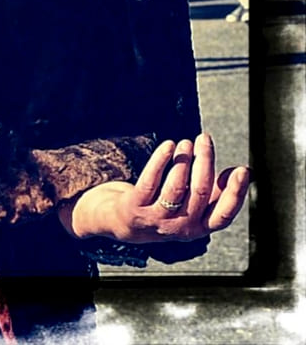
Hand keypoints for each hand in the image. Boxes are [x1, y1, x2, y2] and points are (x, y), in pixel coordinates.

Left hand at [59, 133, 251, 243]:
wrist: (121, 223)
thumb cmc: (165, 208)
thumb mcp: (192, 206)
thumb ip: (216, 193)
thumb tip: (245, 172)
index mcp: (200, 228)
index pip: (223, 215)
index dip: (235, 193)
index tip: (243, 169)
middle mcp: (181, 228)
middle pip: (200, 192)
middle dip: (205, 162)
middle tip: (204, 138)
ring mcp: (157, 220)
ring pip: (176, 187)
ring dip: (183, 160)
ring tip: (185, 141)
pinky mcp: (134, 208)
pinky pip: (150, 181)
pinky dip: (161, 161)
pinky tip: (168, 145)